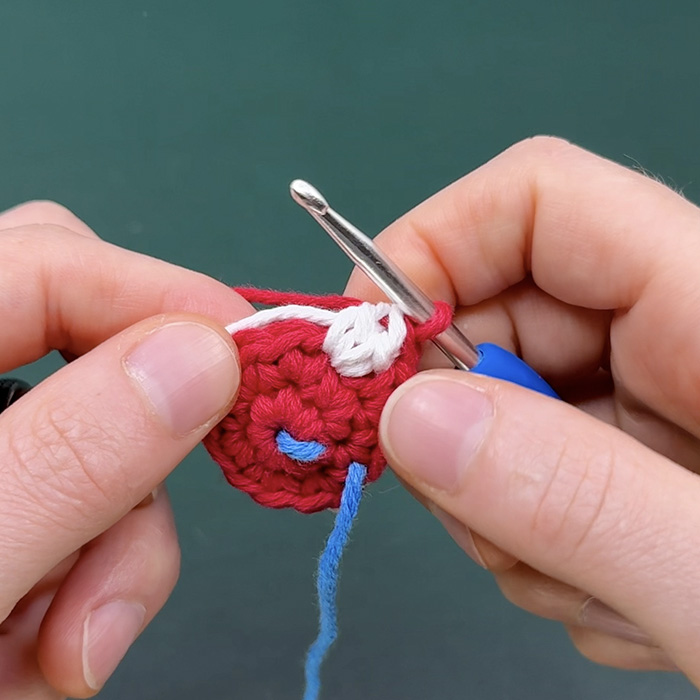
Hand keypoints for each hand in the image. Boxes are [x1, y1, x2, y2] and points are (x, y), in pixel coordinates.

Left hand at [0, 202, 251, 697]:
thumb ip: (67, 463)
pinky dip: (93, 586)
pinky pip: (90, 517)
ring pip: (104, 448)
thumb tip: (209, 359)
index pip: (44, 261)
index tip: (256, 362)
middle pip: (78, 338)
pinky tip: (46, 654)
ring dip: (116, 551)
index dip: (163, 296)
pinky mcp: (9, 513)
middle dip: (137, 435)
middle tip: (155, 503)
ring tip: (66, 653)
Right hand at [345, 137, 699, 681]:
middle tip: (477, 525)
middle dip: (458, 426)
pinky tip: (614, 605)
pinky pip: (528, 480)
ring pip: (497, 416)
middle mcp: (676, 335)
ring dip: (506, 519)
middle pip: (497, 319)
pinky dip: (538, 554)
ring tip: (593, 594)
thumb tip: (406, 419)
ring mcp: (648, 403)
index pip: (538, 199)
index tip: (366, 353)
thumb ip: (576, 499)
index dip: (429, 250)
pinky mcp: (630, 461)